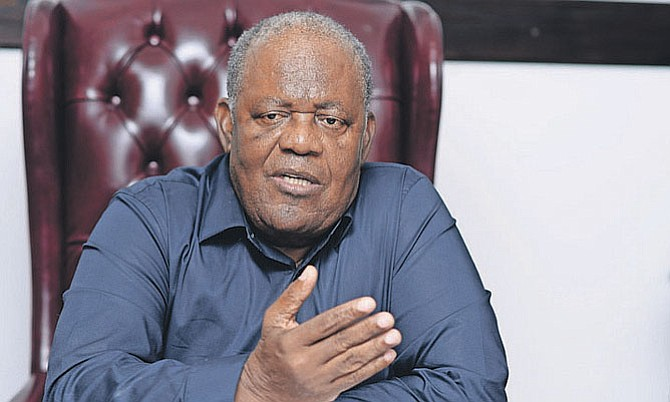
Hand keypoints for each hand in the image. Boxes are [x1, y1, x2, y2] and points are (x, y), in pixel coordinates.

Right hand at [235, 265, 400, 401]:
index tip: (368, 303)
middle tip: (388, 318)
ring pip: (350, 362)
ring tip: (394, 335)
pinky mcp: (329, 391)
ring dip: (375, 348)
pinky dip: (373, 367)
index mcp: (291, 341)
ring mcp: (318, 379)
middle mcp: (304, 361)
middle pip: (340, 343)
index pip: (324, 325)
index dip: (347, 314)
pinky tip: (388, 355)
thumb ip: (293, 295)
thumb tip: (311, 270)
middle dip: (367, 330)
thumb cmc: (273, 348)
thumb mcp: (274, 320)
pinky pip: (354, 378)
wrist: (266, 393)